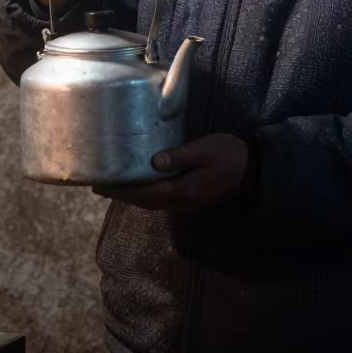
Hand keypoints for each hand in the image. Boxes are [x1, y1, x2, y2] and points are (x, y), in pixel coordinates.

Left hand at [92, 134, 249, 213]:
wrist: (253, 170)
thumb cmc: (229, 155)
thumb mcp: (206, 150)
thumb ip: (181, 156)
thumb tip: (155, 160)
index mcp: (181, 190)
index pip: (143, 193)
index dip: (120, 191)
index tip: (99, 185)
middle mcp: (179, 201)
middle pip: (143, 201)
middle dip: (120, 194)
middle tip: (97, 185)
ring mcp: (185, 202)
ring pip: (150, 202)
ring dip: (130, 195)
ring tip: (112, 185)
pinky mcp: (189, 197)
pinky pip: (159, 198)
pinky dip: (144, 193)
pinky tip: (139, 183)